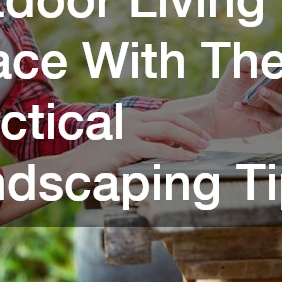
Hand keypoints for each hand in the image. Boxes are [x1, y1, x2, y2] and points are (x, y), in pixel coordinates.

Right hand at [71, 108, 210, 177]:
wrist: (74, 167)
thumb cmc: (99, 160)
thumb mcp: (124, 145)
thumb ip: (144, 142)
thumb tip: (170, 147)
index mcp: (132, 116)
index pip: (166, 115)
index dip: (186, 123)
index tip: (200, 134)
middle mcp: (131, 119)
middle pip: (171, 118)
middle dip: (192, 129)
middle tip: (207, 140)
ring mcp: (128, 130)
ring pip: (167, 130)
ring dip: (189, 139)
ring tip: (202, 148)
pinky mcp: (125, 145)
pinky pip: (158, 149)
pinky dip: (176, 154)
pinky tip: (188, 159)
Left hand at [204, 42, 281, 137]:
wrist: (217, 110)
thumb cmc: (230, 86)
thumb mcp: (237, 67)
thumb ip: (250, 59)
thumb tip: (267, 61)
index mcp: (279, 74)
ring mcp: (278, 109)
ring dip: (271, 96)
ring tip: (260, 91)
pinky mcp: (271, 125)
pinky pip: (267, 118)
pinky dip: (253, 112)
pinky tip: (240, 106)